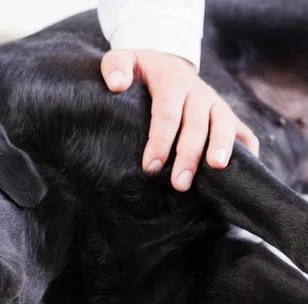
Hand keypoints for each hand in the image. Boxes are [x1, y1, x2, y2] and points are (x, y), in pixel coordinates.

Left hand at [101, 50, 258, 190]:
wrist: (167, 62)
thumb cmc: (140, 69)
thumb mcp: (123, 59)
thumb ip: (115, 67)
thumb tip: (117, 85)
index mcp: (171, 82)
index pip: (167, 114)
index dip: (160, 142)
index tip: (151, 167)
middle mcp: (198, 93)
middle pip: (196, 126)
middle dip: (188, 156)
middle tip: (179, 184)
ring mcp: (215, 103)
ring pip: (223, 125)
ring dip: (222, 148)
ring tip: (217, 168)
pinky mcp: (226, 114)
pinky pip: (243, 131)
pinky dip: (247, 149)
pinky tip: (245, 170)